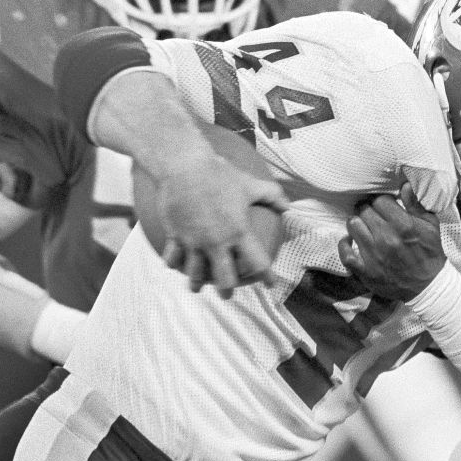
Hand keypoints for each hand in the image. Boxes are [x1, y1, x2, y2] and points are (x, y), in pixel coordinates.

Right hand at [152, 152, 289, 296]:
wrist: (183, 166)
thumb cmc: (219, 174)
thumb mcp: (249, 184)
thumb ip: (271, 196)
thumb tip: (288, 206)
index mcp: (239, 231)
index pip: (258, 262)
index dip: (267, 276)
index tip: (271, 285)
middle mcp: (217, 241)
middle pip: (225, 278)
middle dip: (227, 291)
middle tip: (227, 295)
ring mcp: (194, 241)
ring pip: (196, 274)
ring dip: (197, 283)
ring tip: (196, 288)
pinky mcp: (176, 235)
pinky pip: (172, 257)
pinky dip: (173, 264)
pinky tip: (174, 266)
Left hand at [338, 184, 443, 301]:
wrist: (428, 286)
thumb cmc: (430, 253)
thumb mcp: (431, 226)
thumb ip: (417, 205)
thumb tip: (404, 185)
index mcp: (404, 225)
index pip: (380, 200)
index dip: (382, 201)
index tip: (385, 205)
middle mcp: (387, 238)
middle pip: (364, 210)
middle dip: (369, 209)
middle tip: (374, 215)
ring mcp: (374, 255)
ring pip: (353, 224)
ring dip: (357, 223)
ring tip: (364, 226)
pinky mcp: (365, 271)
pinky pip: (345, 252)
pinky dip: (344, 244)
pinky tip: (350, 240)